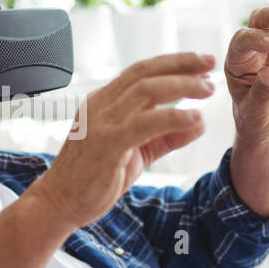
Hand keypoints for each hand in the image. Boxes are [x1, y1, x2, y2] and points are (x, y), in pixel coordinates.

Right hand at [25, 52, 215, 229]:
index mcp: (103, 102)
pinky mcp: (106, 144)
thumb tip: (198, 123)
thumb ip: (164, 137)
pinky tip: (194, 118)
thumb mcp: (135, 153)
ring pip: (146, 91)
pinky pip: (144, 123)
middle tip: (210, 64)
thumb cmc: (92, 179)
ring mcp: (101, 123)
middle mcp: (100, 106)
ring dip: (181, 85)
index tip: (201, 63)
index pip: (141, 72)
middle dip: (182, 65)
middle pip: (145, 73)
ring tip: (207, 90)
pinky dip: (173, 117)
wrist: (58, 204)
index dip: (173, 63)